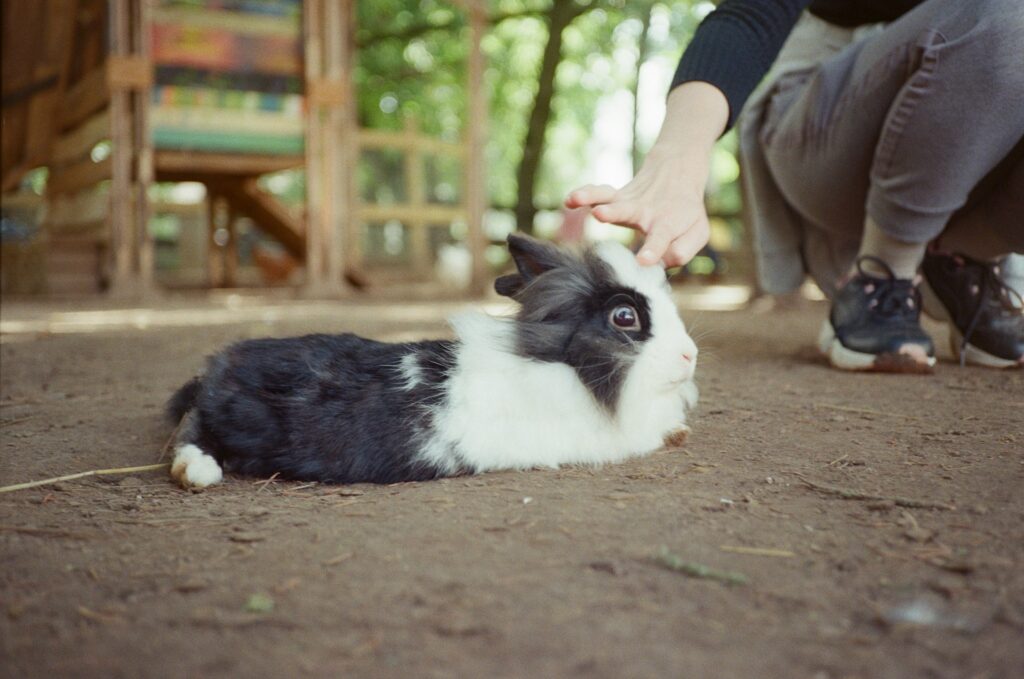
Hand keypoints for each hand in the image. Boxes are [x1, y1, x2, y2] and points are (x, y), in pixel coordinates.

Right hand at [565, 82, 727, 267]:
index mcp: (668, 223)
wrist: (677, 172)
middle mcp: (645, 211)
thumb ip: (684, 250)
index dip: (652, 249)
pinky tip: (569, 199)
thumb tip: (661, 262)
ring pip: (609, 198)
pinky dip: (585, 193)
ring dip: (592, 197)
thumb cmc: (686, 211)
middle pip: (629, 212)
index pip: (660, 238)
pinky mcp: (617, 197)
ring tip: (575, 198)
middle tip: (599, 215)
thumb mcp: (698, 232)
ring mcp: (629, 202)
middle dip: (613, 213)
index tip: (642, 260)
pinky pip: (599, 192)